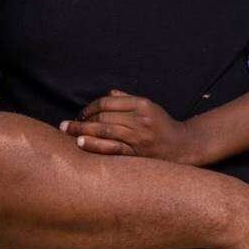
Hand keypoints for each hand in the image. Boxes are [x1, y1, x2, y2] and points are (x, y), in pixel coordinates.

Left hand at [61, 90, 205, 165]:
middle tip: (65, 125)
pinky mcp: (137, 153)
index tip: (80, 114)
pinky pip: (112, 148)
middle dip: (81, 120)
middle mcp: (140, 119)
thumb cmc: (162, 124)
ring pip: (105, 131)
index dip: (89, 107)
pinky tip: (81, 143)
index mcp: (142, 104)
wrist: (182, 146)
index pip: (107, 102)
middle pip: (103, 117)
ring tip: (68, 132)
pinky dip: (95, 145)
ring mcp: (138, 137)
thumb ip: (128, 99)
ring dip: (83, 131)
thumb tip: (109, 94)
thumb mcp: (149, 106)